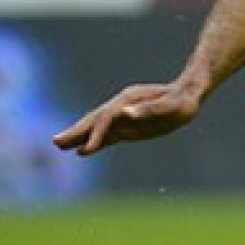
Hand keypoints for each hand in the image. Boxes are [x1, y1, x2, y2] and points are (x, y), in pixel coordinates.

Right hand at [52, 82, 201, 156]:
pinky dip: (96, 140)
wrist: (189, 92)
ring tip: (60, 144)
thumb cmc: (181, 101)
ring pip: (97, 126)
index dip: (95, 135)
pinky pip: (108, 133)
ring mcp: (124, 115)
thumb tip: (124, 112)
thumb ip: (147, 110)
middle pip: (95, 120)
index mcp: (128, 101)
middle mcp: (122, 106)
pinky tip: (84, 150)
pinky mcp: (129, 124)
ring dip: (80, 135)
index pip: (106, 119)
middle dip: (77, 132)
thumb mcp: (169, 106)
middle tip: (56, 142)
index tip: (85, 151)